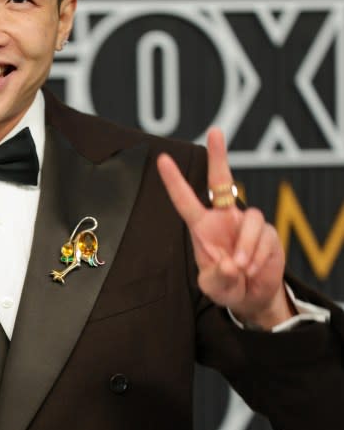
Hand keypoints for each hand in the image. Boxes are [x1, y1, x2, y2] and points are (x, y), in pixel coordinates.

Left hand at [157, 129, 292, 328]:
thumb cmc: (226, 285)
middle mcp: (224, 218)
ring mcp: (247, 223)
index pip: (185, 200)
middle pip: (222, 180)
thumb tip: (229, 263)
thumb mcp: (213, 287)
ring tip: (241, 269)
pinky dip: (258, 256)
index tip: (162, 159)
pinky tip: (252, 269)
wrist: (252, 297)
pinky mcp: (268, 232)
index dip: (174, 181)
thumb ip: (217, 277)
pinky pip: (265, 237)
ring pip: (251, 219)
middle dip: (218, 155)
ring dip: (246, 247)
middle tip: (214, 132)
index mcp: (202, 227)